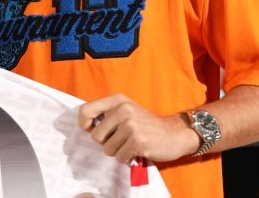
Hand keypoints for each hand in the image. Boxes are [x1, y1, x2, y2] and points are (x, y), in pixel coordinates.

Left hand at [78, 94, 198, 162]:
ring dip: (117, 151)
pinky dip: (125, 158)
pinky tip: (136, 151)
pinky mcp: (138, 141)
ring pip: (107, 148)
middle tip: (119, 140)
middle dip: (105, 143)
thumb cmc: (145, 124)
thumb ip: (107, 113)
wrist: (174, 134)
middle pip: (95, 135)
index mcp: (117, 100)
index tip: (91, 130)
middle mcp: (123, 110)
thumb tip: (85, 126)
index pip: (86, 110)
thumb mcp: (126, 109)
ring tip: (129, 144)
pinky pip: (119, 156)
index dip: (84, 124)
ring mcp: (131, 125)